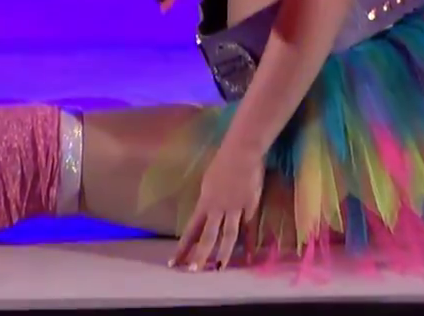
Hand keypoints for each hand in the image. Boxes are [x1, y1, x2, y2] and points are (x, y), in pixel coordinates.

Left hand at [172, 142, 263, 270]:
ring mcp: (234, 209)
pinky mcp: (249, 206)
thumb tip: (208, 208)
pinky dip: (248, 242)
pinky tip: (248, 255)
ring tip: (218, 268)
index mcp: (204, 202)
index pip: (190, 229)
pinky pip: (247, 227)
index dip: (183, 246)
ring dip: (223, 254)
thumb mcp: (209, 181)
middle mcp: (217, 208)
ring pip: (228, 236)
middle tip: (192, 271)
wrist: (242, 152)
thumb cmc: (223, 160)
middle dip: (199, 255)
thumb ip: (209, 197)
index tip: (174, 261)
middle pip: (206, 236)